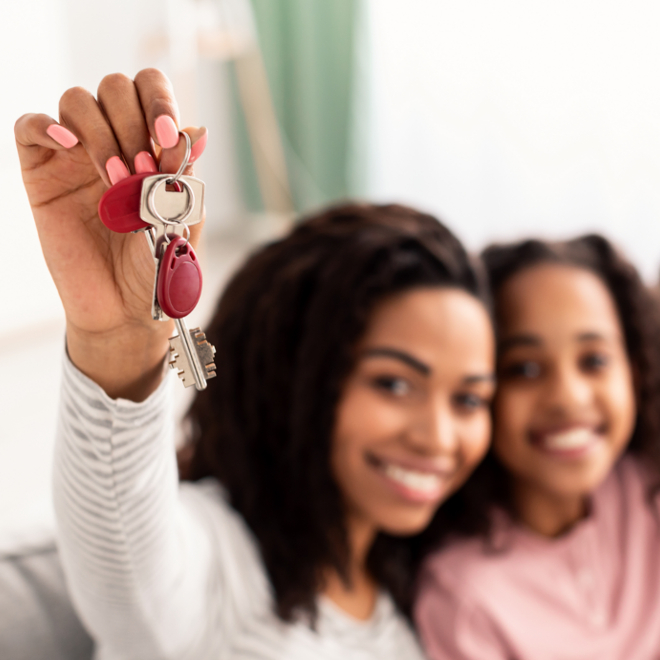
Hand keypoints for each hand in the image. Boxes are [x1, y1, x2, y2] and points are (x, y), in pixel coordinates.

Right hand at [15, 69, 207, 398]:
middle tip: (143, 171)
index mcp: (151, 144)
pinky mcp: (41, 174)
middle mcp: (114, 141)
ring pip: (77, 101)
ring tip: (116, 181)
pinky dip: (46, 125)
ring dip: (102, 133)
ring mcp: (76, 155)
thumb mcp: (180, 217)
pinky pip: (29, 126)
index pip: (150, 88)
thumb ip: (184, 174)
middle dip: (133, 124)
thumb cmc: (157, 263)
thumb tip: (197, 131)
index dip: (159, 100)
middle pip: (115, 87)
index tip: (166, 138)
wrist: (125, 307)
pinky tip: (70, 147)